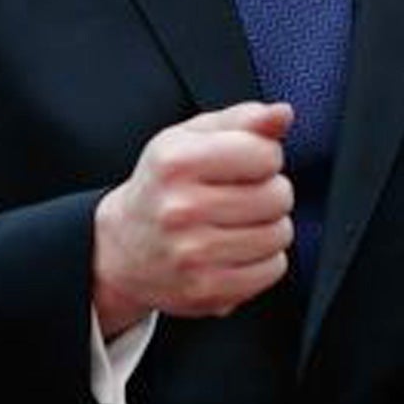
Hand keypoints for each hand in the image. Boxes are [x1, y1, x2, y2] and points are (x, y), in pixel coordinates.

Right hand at [91, 101, 293, 337]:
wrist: (120, 248)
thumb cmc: (165, 185)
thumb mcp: (192, 138)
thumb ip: (243, 120)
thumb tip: (282, 114)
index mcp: (177, 162)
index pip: (266, 154)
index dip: (264, 158)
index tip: (244, 164)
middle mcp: (180, 209)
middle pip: (278, 196)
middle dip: (269, 192)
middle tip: (239, 197)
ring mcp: (191, 254)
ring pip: (280, 233)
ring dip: (268, 227)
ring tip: (236, 223)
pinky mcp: (205, 290)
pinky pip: (272, 269)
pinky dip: (263, 260)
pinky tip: (235, 250)